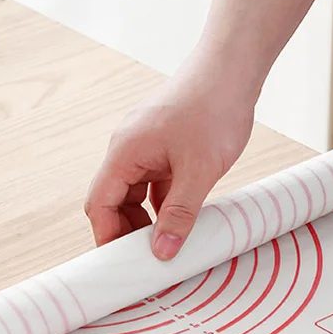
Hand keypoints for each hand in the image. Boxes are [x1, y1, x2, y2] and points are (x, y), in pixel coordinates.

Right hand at [85, 44, 255, 259]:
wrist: (233, 69)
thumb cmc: (213, 109)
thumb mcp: (199, 172)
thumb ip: (179, 214)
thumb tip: (163, 252)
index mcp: (124, 152)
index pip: (100, 204)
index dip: (107, 236)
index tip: (123, 263)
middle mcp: (128, 149)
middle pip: (113, 200)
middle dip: (127, 231)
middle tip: (149, 258)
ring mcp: (145, 147)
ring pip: (135, 193)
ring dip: (147, 218)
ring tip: (169, 241)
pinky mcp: (163, 146)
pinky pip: (154, 182)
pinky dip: (163, 203)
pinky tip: (182, 217)